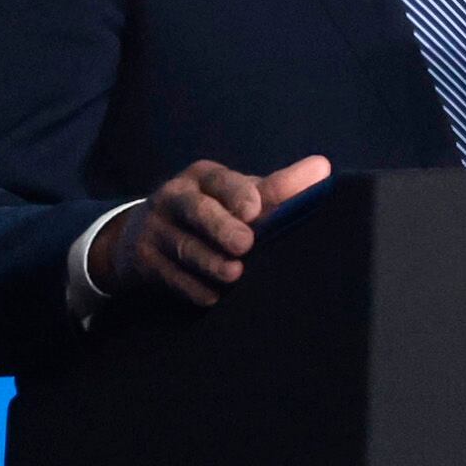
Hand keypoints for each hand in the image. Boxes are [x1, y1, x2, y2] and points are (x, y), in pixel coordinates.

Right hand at [92, 156, 331, 306]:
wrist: (141, 235)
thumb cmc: (210, 211)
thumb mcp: (236, 195)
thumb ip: (276, 189)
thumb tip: (323, 169)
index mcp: (203, 177)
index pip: (220, 180)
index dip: (236, 192)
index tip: (253, 209)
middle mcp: (175, 197)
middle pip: (196, 210)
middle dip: (220, 226)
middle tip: (245, 245)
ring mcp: (155, 229)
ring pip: (183, 246)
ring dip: (209, 263)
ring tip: (234, 275)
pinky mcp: (144, 261)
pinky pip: (168, 276)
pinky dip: (191, 288)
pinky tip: (211, 296)